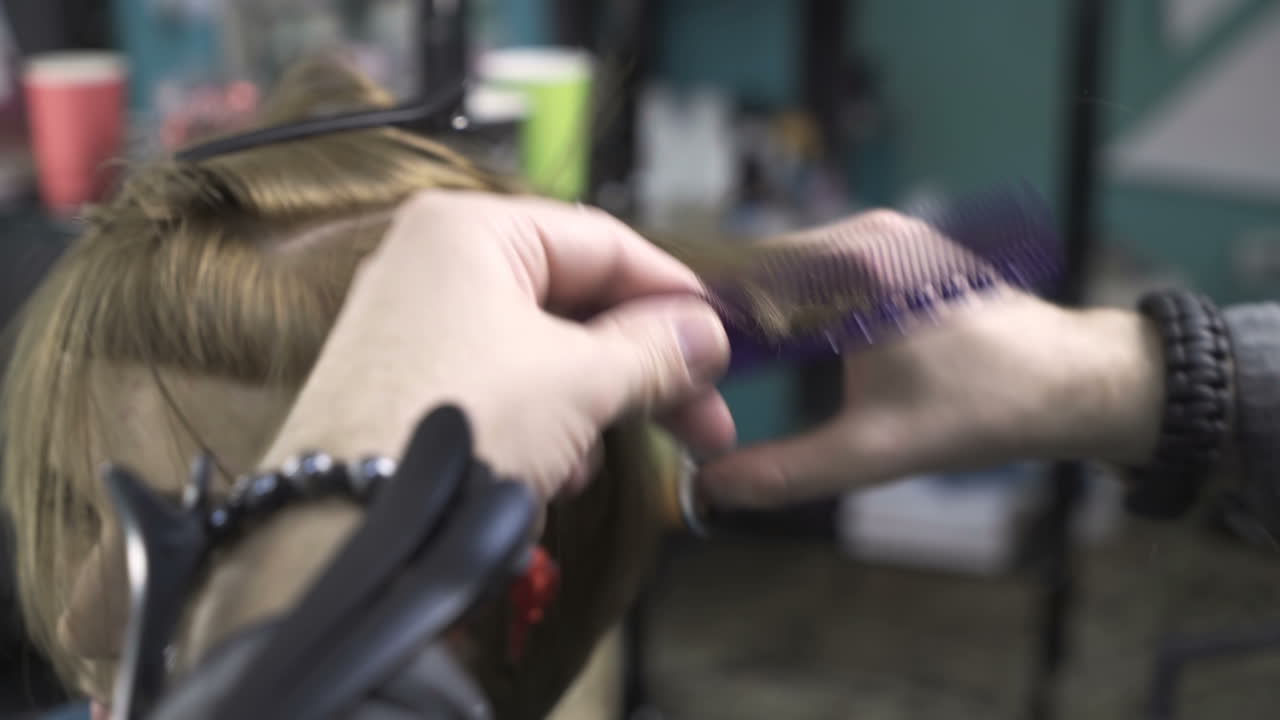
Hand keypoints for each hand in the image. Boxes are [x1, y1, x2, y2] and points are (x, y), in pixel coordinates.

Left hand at [263, 191, 733, 497]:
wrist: (346, 527)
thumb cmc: (447, 427)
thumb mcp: (579, 382)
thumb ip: (655, 352)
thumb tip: (707, 337)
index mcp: (471, 231)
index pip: (605, 242)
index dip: (673, 293)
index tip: (719, 337)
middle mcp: (437, 265)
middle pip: (577, 305)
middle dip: (642, 370)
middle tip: (702, 417)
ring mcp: (418, 327)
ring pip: (545, 355)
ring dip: (588, 408)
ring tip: (590, 458)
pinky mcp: (410, 384)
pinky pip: (503, 389)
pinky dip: (540, 428)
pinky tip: (547, 472)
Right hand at [697, 213, 1164, 507]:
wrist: (1070, 383)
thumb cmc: (983, 409)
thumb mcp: (875, 451)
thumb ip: (786, 472)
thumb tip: (710, 490)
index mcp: (855, 264)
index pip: (741, 279)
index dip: (698, 323)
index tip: (670, 366)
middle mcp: (866, 231)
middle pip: (759, 270)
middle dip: (726, 322)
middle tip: (693, 376)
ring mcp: (884, 232)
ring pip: (788, 270)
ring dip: (759, 314)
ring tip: (726, 366)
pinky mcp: (897, 246)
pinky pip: (821, 271)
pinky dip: (794, 305)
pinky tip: (779, 348)